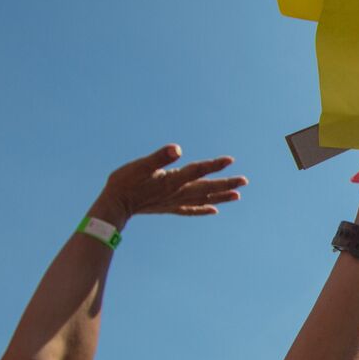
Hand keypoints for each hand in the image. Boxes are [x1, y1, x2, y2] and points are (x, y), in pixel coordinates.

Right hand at [92, 145, 246, 226]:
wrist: (114, 206)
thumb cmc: (124, 182)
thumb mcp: (140, 166)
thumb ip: (159, 158)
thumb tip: (178, 149)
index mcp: (173, 180)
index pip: (198, 170)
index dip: (215, 165)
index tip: (230, 160)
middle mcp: (177, 193)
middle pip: (207, 188)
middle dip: (226, 184)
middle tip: (245, 181)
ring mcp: (174, 202)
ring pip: (203, 200)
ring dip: (221, 197)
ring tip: (238, 195)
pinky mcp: (169, 208)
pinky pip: (191, 210)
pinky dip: (204, 210)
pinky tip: (214, 210)